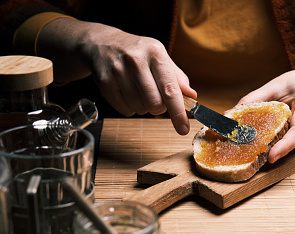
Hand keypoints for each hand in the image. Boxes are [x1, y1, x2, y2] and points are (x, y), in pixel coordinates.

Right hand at [38, 19, 195, 134]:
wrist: (103, 44)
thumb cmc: (138, 54)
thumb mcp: (160, 58)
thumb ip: (177, 79)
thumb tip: (192, 96)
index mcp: (155, 52)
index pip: (170, 89)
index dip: (178, 112)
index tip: (183, 129)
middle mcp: (136, 59)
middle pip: (155, 103)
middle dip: (158, 108)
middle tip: (155, 99)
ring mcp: (118, 71)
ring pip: (140, 109)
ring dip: (143, 108)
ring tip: (139, 92)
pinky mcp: (105, 83)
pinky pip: (125, 111)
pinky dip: (130, 109)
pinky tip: (127, 94)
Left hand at [238, 60, 294, 162]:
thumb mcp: (276, 84)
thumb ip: (256, 98)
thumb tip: (231, 113)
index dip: (286, 145)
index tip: (271, 156)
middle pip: (294, 140)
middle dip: (274, 148)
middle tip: (250, 153)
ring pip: (292, 143)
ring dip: (274, 145)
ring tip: (255, 144)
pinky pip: (291, 142)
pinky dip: (278, 142)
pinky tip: (267, 139)